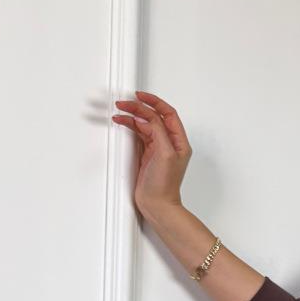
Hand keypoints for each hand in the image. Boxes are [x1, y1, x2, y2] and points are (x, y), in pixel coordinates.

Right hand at [111, 90, 192, 216]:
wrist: (157, 204)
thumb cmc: (165, 186)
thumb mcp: (165, 154)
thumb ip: (159, 132)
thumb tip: (151, 117)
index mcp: (179, 142)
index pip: (168, 113)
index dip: (155, 102)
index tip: (140, 96)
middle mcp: (170, 143)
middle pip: (154, 117)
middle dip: (139, 108)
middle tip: (124, 104)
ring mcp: (158, 148)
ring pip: (145, 125)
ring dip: (132, 117)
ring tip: (119, 112)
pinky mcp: (147, 154)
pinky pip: (138, 134)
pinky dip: (130, 127)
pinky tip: (122, 123)